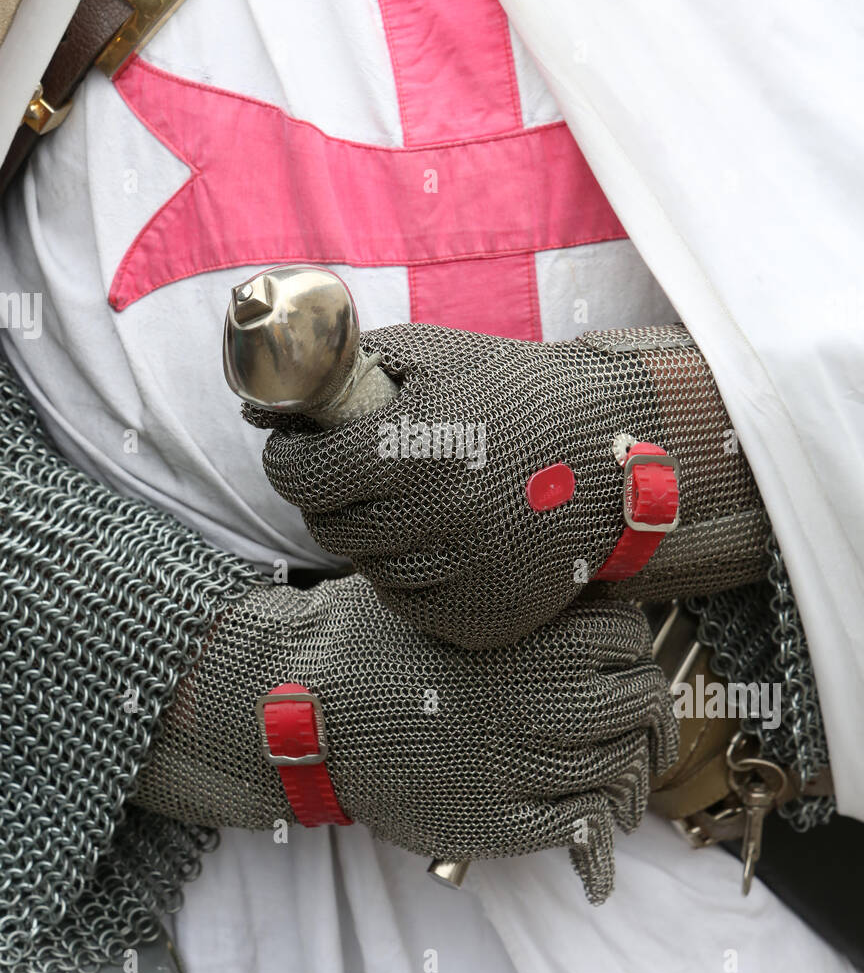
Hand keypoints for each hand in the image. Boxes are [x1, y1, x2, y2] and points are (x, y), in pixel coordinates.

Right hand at [136, 575, 674, 903]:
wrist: (303, 711)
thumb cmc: (365, 641)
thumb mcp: (441, 594)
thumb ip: (510, 596)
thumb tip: (571, 587)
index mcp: (530, 639)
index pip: (628, 633)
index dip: (626, 640)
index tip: (614, 650)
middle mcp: (540, 701)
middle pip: (640, 699)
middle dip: (641, 700)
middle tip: (628, 707)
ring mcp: (523, 767)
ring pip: (619, 763)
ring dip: (628, 759)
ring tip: (617, 756)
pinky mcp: (500, 824)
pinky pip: (580, 821)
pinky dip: (597, 812)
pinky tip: (588, 802)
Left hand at [251, 323, 765, 647]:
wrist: (611, 449)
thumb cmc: (511, 392)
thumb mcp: (432, 356)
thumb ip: (348, 373)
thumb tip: (265, 404)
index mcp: (416, 444)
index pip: (301, 474)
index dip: (288, 458)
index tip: (295, 449)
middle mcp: (439, 514)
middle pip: (329, 526)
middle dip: (329, 497)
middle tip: (356, 476)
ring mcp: (466, 573)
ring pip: (368, 568)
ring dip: (372, 538)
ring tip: (411, 503)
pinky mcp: (487, 616)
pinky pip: (410, 604)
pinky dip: (411, 577)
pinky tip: (443, 540)